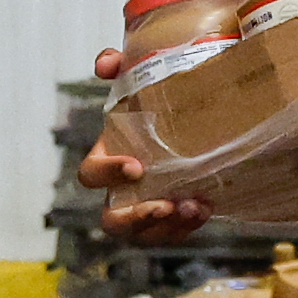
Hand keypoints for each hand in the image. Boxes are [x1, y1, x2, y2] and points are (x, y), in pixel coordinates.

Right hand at [78, 44, 210, 235]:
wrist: (190, 109)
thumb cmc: (153, 95)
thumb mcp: (137, 74)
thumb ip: (118, 63)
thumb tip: (107, 63)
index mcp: (107, 154)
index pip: (91, 175)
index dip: (107, 174)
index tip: (136, 166)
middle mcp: (122, 188)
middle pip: (111, 220)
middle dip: (135, 218)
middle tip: (164, 205)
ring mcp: (146, 204)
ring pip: (144, 234)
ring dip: (167, 228)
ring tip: (194, 208)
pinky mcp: (171, 213)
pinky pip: (172, 232)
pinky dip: (188, 225)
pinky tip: (207, 206)